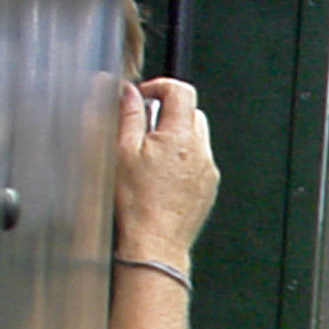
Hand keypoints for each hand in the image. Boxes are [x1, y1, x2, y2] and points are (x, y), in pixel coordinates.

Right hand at [111, 74, 218, 263]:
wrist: (155, 243)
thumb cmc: (135, 203)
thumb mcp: (120, 151)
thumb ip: (127, 115)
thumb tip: (127, 91)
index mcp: (180, 137)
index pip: (181, 91)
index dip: (160, 86)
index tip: (143, 96)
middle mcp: (201, 151)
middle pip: (191, 112)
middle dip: (166, 112)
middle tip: (142, 128)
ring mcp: (208, 170)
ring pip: (196, 136)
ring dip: (175, 135)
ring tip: (149, 154)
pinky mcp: (208, 186)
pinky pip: (198, 160)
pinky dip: (181, 157)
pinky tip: (160, 175)